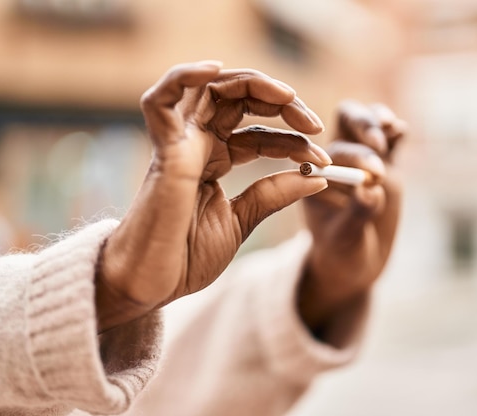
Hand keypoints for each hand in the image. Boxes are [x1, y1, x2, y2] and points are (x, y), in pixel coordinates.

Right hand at [95, 61, 331, 332]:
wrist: (152, 285)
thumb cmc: (187, 257)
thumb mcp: (244, 221)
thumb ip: (275, 195)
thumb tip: (317, 178)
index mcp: (215, 161)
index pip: (260, 135)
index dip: (294, 143)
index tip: (325, 161)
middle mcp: (197, 145)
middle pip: (240, 102)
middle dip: (283, 106)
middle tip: (314, 125)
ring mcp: (179, 144)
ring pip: (210, 88)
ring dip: (253, 84)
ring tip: (287, 97)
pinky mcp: (162, 151)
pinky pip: (161, 100)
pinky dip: (183, 77)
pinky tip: (215, 69)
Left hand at [298, 99, 406, 334]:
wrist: (355, 261)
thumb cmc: (341, 251)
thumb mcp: (345, 239)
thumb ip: (356, 214)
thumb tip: (371, 190)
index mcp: (312, 175)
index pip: (328, 152)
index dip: (349, 156)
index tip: (371, 175)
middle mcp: (333, 159)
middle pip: (343, 123)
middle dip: (363, 129)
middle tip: (380, 148)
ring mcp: (358, 157)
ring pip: (363, 122)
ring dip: (376, 121)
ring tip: (392, 129)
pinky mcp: (383, 161)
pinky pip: (388, 138)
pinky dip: (394, 130)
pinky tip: (399, 130)